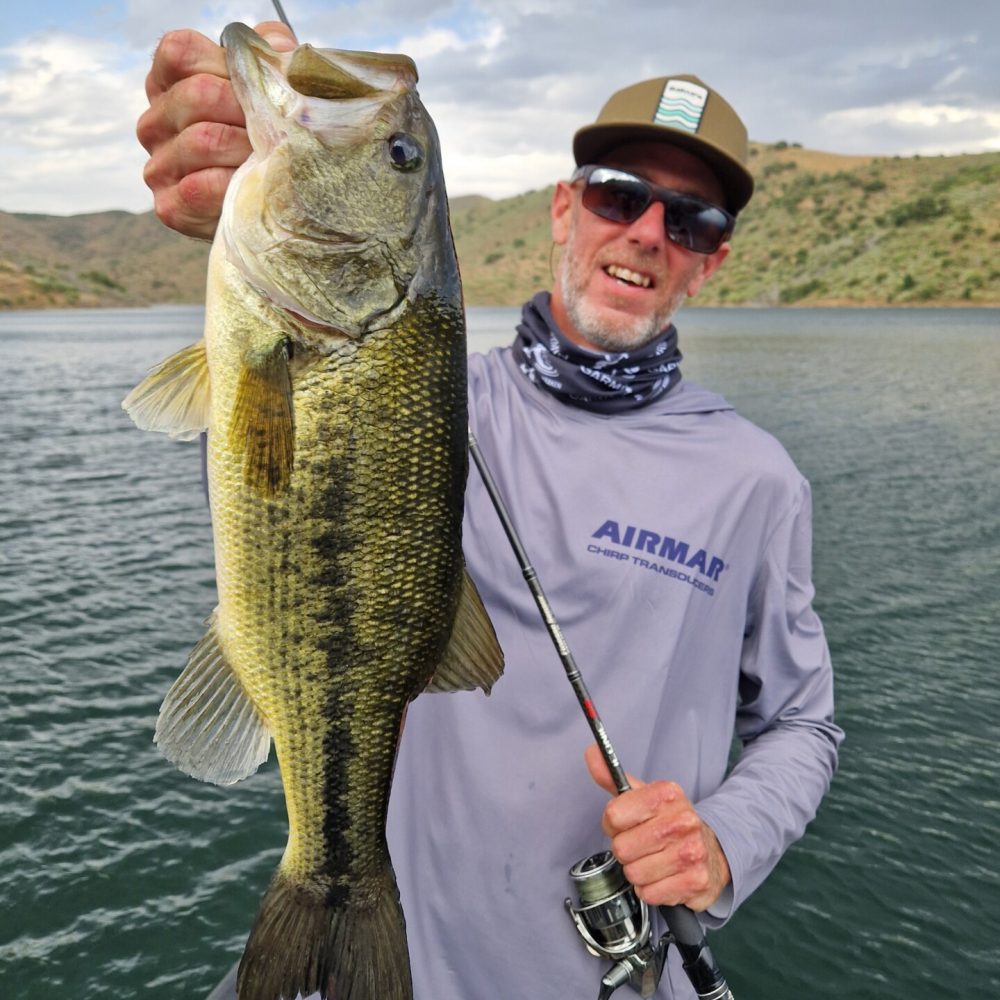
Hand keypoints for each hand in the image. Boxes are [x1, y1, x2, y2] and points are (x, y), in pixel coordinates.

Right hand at [136, 21, 296, 239]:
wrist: (277, 208)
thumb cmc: (272, 139)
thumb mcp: (274, 88)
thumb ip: (271, 54)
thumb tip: (274, 45)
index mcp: (170, 82)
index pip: (181, 52)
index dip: (227, 67)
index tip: (256, 91)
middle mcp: (154, 121)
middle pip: (198, 94)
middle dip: (248, 112)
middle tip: (276, 132)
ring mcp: (158, 165)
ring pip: (203, 140)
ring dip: (248, 151)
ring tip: (271, 161)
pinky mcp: (170, 206)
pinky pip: (200, 188)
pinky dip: (235, 186)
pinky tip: (252, 187)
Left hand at [584, 744, 730, 911]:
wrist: (713, 851)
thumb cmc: (670, 823)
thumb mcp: (644, 796)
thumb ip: (613, 777)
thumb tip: (591, 753)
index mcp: (667, 794)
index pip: (613, 815)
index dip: (614, 824)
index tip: (627, 824)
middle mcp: (683, 821)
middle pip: (622, 848)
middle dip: (627, 851)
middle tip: (643, 846)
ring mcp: (692, 853)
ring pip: (634, 873)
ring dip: (639, 873)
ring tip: (654, 861)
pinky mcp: (696, 882)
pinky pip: (650, 894)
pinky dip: (652, 890)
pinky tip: (665, 877)